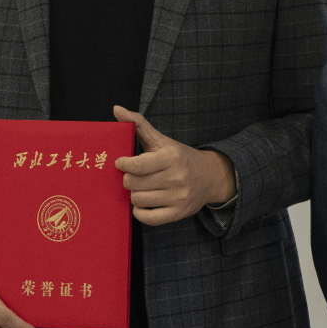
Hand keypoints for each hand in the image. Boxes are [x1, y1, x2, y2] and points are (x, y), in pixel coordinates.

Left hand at [113, 107, 234, 226]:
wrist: (210, 177)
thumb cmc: (180, 157)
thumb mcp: (162, 140)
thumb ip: (138, 124)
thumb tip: (116, 109)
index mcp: (171, 157)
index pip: (136, 165)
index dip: (122, 164)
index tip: (121, 162)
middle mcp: (176, 177)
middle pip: (133, 183)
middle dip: (127, 179)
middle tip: (133, 176)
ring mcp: (178, 197)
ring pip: (138, 200)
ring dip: (134, 194)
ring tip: (140, 187)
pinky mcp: (178, 213)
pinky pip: (148, 218)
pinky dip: (140, 211)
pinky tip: (143, 202)